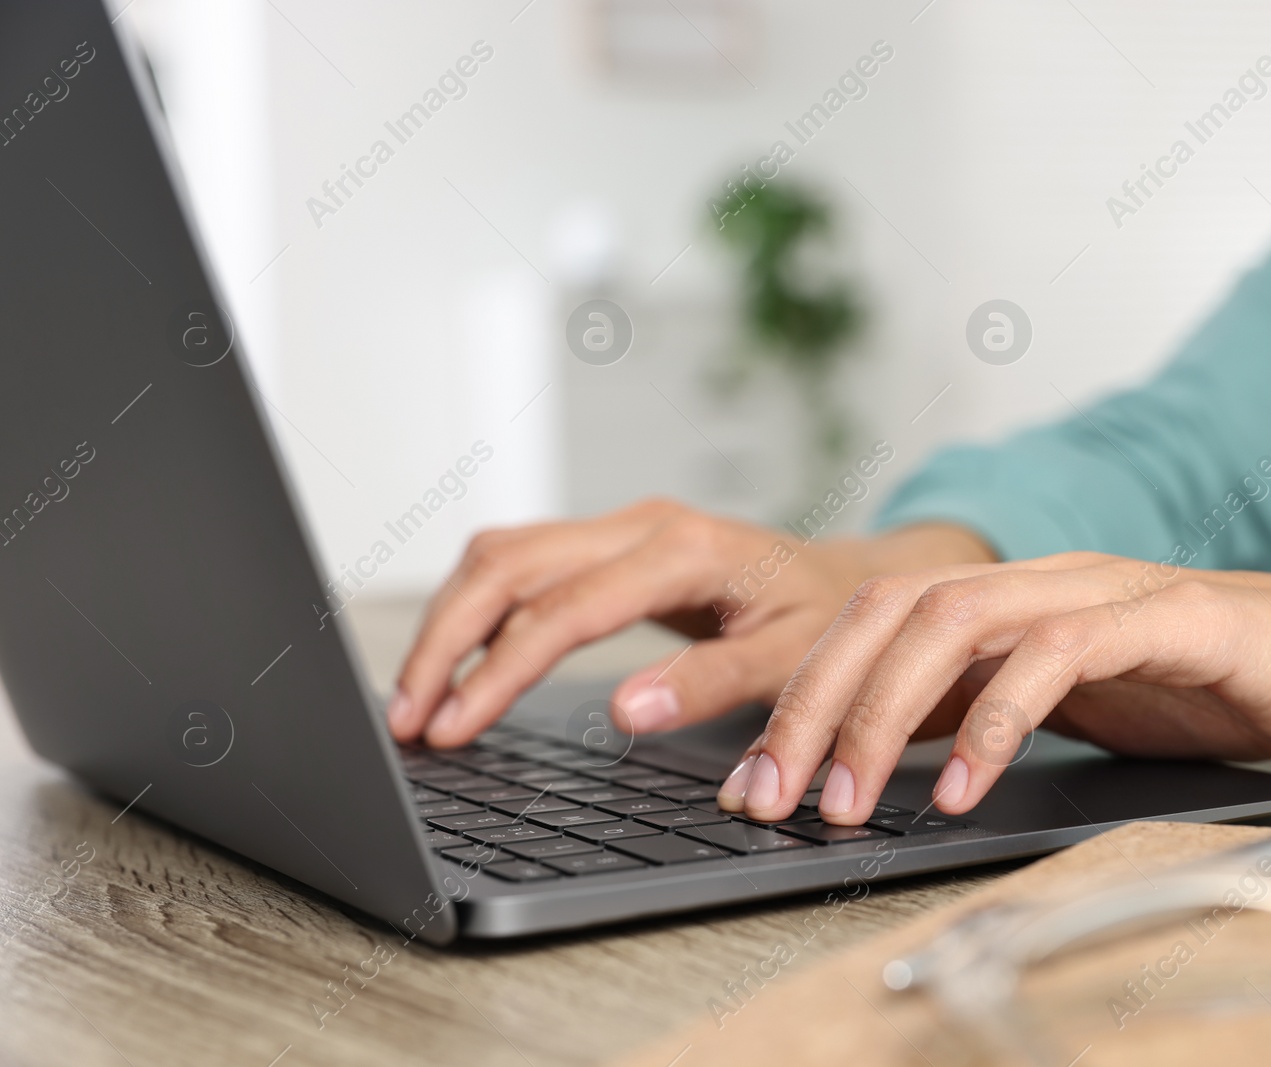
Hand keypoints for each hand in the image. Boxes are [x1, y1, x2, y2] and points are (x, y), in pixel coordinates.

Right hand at [387, 498, 994, 746]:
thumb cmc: (831, 618)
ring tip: (417, 701)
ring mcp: (622, 528)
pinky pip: (523, 566)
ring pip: (503, 556)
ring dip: (451, 623)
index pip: (563, 609)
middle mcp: (641, 525)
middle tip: (407, 720)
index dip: (496, 670)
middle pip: (508, 564)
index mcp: (683, 549)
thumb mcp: (793, 657)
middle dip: (446, 641)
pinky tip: (462, 667)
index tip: (451, 726)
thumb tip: (626, 708)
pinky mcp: (610, 546)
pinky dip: (480, 613)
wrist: (851, 577)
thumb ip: (712, 682)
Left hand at [718, 552, 1270, 824]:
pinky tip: (963, 788)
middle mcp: (1043, 580)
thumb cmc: (1212, 687)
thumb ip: (977, 707)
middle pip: (890, 612)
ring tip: (847, 797)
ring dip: (883, 712)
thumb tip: (871, 749)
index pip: (873, 622)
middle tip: (771, 793)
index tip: (754, 779)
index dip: (801, 693)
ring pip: (955, 621)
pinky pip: (1060, 656)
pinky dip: (998, 721)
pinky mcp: (1170, 618)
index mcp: (1012, 597)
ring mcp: (1103, 590)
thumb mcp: (1067, 702)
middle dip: (813, 703)